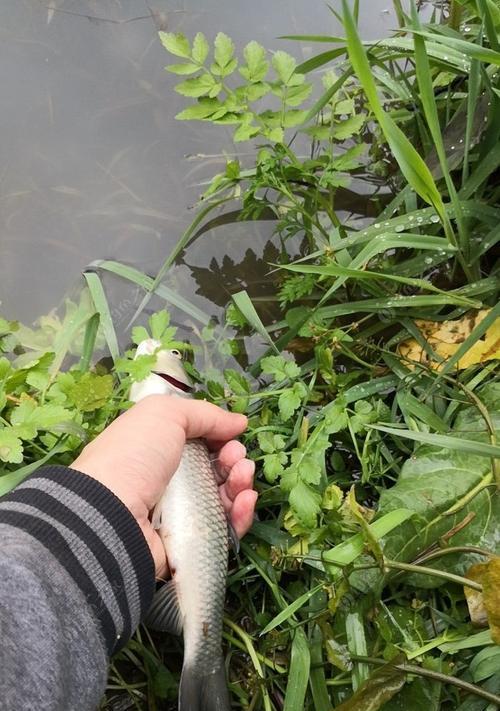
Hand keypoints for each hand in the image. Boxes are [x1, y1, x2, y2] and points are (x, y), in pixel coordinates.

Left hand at [71, 395, 256, 577]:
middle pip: (215, 470)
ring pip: (224, 498)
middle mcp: (168, 481)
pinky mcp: (190, 542)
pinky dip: (240, 514)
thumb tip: (239, 422)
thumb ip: (205, 414)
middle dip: (233, 459)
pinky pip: (224, 528)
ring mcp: (180, 513)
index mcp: (157, 450)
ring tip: (242, 474)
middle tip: (236, 457)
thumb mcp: (164, 414)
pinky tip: (246, 499)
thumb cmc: (133, 455)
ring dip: (240, 482)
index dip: (219, 437)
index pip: (198, 444)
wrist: (110, 514)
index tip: (231, 434)